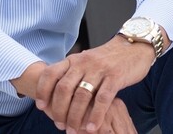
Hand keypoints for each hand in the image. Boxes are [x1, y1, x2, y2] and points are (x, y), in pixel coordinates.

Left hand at [35, 35, 155, 132]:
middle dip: (59, 109)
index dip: (43, 90)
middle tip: (58, 124)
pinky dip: (96, 115)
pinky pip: (103, 99)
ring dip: (75, 116)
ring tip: (72, 130)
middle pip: (64, 88)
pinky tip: (91, 127)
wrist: (132, 48)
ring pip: (82, 96)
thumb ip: (72, 73)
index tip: (40, 106)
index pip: (51, 73)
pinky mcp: (115, 77)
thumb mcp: (85, 62)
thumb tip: (54, 91)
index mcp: (73, 60)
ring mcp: (99, 69)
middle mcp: (83, 63)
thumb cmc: (106, 59)